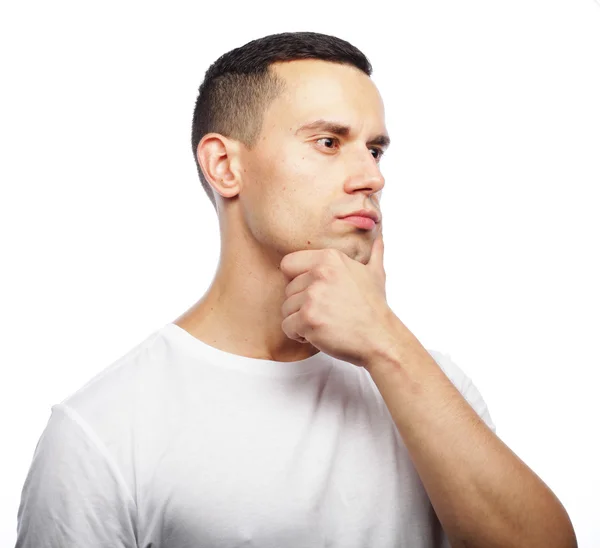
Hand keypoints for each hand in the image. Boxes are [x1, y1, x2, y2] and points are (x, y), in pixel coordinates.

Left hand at [279, 225, 394, 368]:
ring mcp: (313, 296)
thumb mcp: (375, 273)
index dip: (297, 281)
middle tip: (325, 311)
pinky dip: (299, 335)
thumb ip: (372, 253)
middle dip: (301, 304)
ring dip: (300, 320)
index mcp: (330, 258)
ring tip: (324, 322)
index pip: (289, 264)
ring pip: (286, 309)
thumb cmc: (375, 309)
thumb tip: (378, 235)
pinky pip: (287, 326)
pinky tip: (319, 333)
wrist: (381, 338)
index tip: (314, 291)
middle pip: (287, 289)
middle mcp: (320, 273)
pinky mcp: (309, 318)